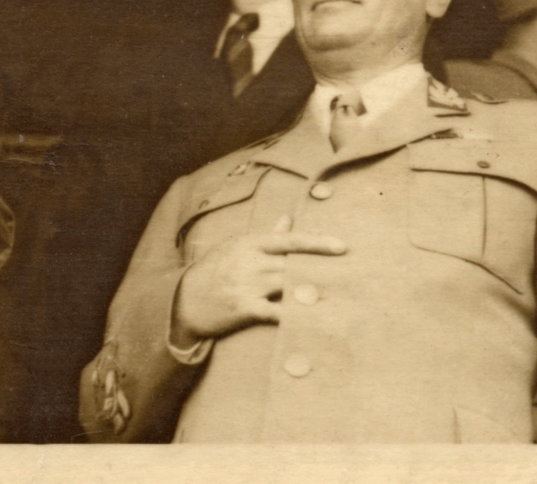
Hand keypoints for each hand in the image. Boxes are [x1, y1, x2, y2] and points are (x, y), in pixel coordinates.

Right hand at [171, 217, 346, 347]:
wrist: (184, 298)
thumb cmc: (215, 269)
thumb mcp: (237, 246)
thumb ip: (267, 234)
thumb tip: (289, 218)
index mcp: (251, 243)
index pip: (290, 239)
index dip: (317, 242)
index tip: (342, 246)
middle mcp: (252, 262)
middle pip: (294, 264)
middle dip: (321, 270)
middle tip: (352, 275)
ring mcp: (248, 285)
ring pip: (289, 286)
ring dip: (313, 291)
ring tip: (340, 296)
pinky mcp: (246, 308)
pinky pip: (276, 312)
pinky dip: (296, 315)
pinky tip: (314, 319)